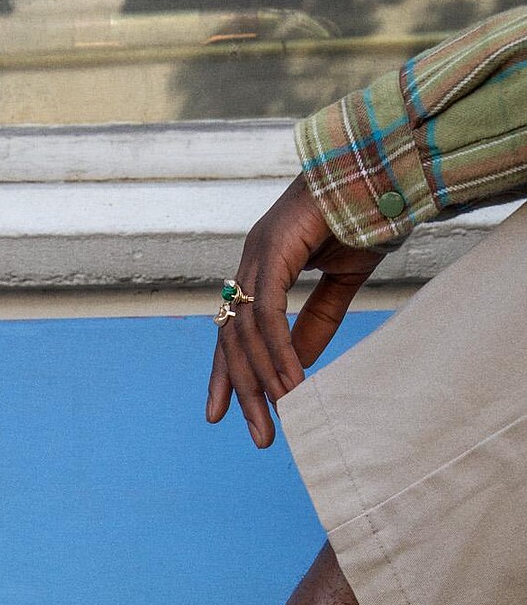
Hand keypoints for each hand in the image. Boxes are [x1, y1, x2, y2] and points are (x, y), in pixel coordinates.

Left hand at [206, 174, 383, 447]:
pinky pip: (270, 313)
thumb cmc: (363, 215)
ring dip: (263, 379)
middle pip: (233, 338)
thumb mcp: (339, 283)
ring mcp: (257, 253)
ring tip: (281, 416)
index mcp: (260, 267)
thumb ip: (316, 322)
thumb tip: (297, 365)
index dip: (226, 373)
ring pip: (248, 331)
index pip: (233, 330)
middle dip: (243, 390)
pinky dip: (279, 351)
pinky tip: (290, 382)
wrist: (382, 168)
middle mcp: (250, 261)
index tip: (222, 414)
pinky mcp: (274, 250)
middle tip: (257, 436)